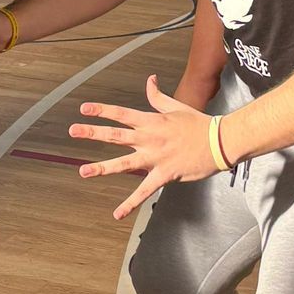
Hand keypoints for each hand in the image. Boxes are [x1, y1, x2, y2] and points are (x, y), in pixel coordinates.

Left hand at [68, 77, 218, 220]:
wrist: (219, 141)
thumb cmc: (199, 124)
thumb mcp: (177, 106)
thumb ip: (158, 97)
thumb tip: (149, 80)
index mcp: (152, 121)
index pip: (122, 114)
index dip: (102, 110)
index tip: (84, 108)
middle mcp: (149, 138)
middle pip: (116, 135)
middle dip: (93, 132)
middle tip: (73, 130)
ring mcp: (155, 157)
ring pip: (124, 163)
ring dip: (102, 167)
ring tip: (83, 171)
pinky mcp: (164, 174)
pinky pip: (144, 191)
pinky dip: (130, 203)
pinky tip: (117, 213)